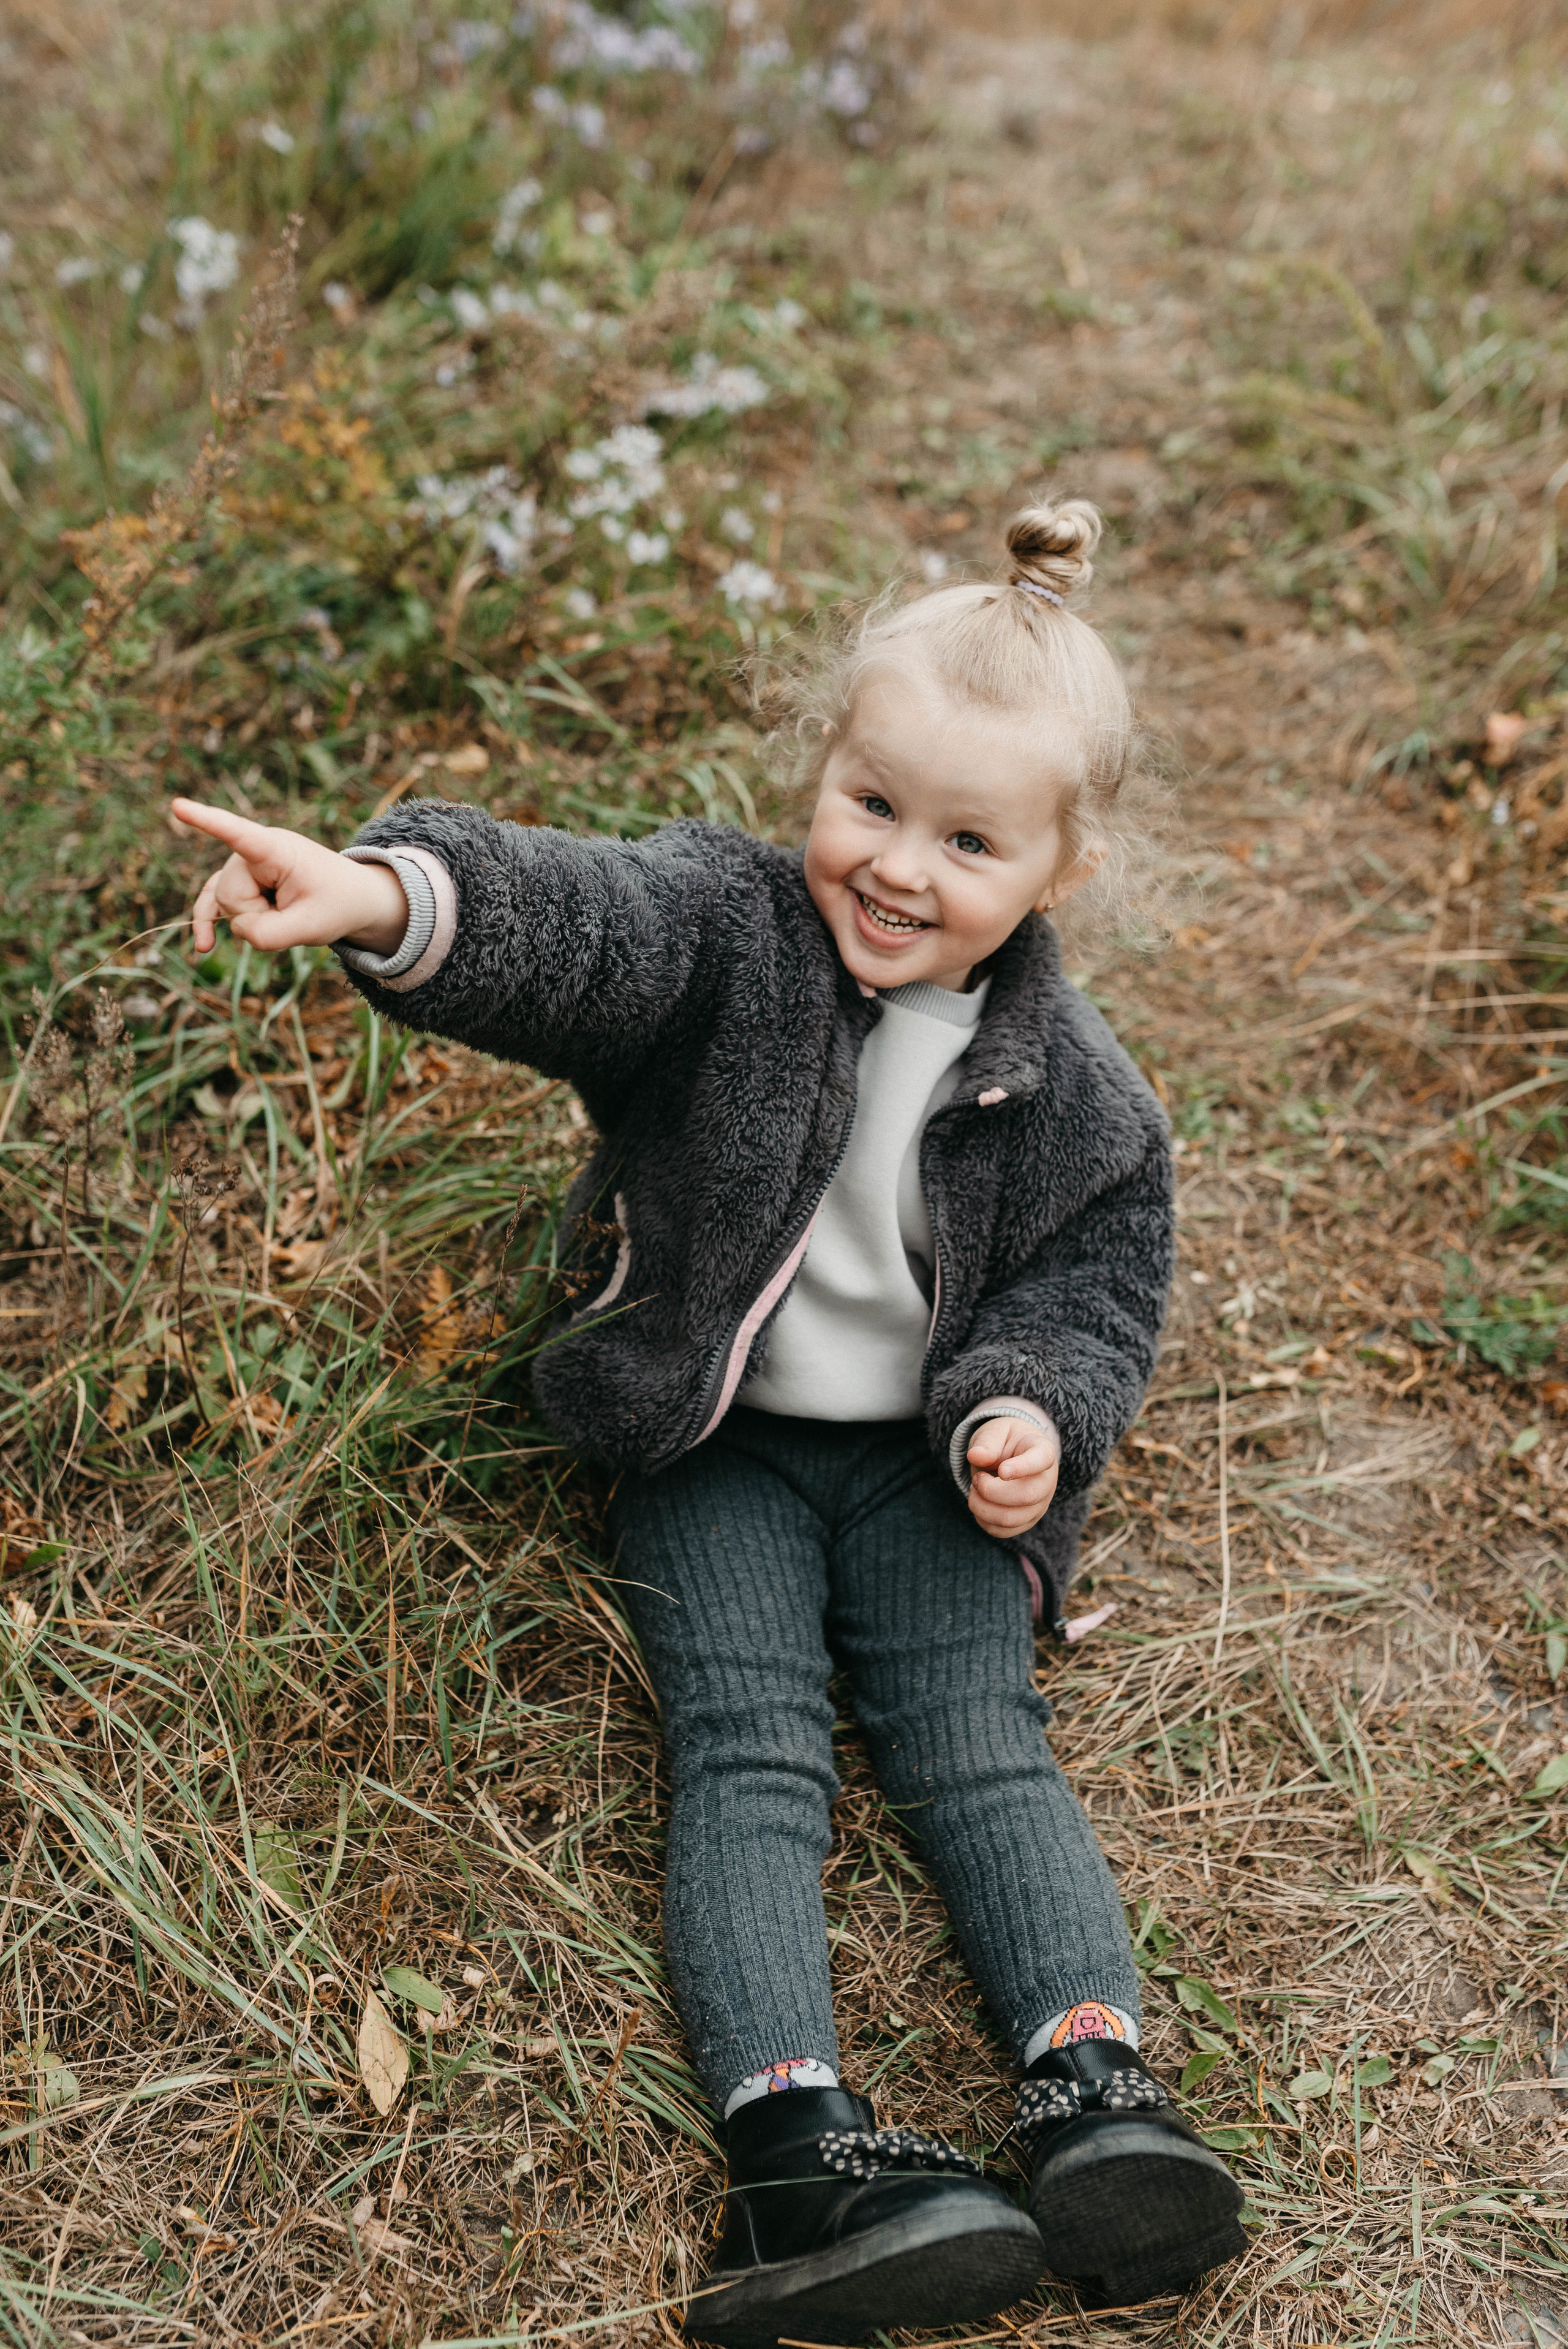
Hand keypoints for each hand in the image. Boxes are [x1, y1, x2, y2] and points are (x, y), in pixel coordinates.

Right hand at [174, 798, 408, 958]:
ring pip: (224, 903)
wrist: (350, 899)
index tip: (177, 806)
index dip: (207, 822)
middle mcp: (253, 850)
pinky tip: (204, 947)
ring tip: (286, 911)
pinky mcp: (239, 881)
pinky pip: (213, 902)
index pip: (237, 834)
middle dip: (257, 914)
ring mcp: (243, 865)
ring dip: (252, 919)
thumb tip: (231, 929)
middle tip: (294, 909)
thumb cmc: (335, 904)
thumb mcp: (311, 928)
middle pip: (230, 894)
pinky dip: (209, 922)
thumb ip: (268, 935)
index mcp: (277, 849)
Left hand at [967, 1415, 1059, 1536]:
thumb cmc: (1005, 1441)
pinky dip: (983, 1520)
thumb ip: (987, 1441)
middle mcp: (1046, 1482)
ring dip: (982, 1506)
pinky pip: (1003, 1531)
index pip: (1041, 1461)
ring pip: (1012, 1519)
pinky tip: (978, 1502)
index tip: (1002, 1471)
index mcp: (1043, 1452)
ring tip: (974, 1489)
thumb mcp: (995, 1431)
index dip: (1022, 1468)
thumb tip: (976, 1456)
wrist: (1012, 1456)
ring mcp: (1039, 1505)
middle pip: (1026, 1496)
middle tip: (977, 1478)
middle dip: (991, 1490)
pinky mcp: (1026, 1521)